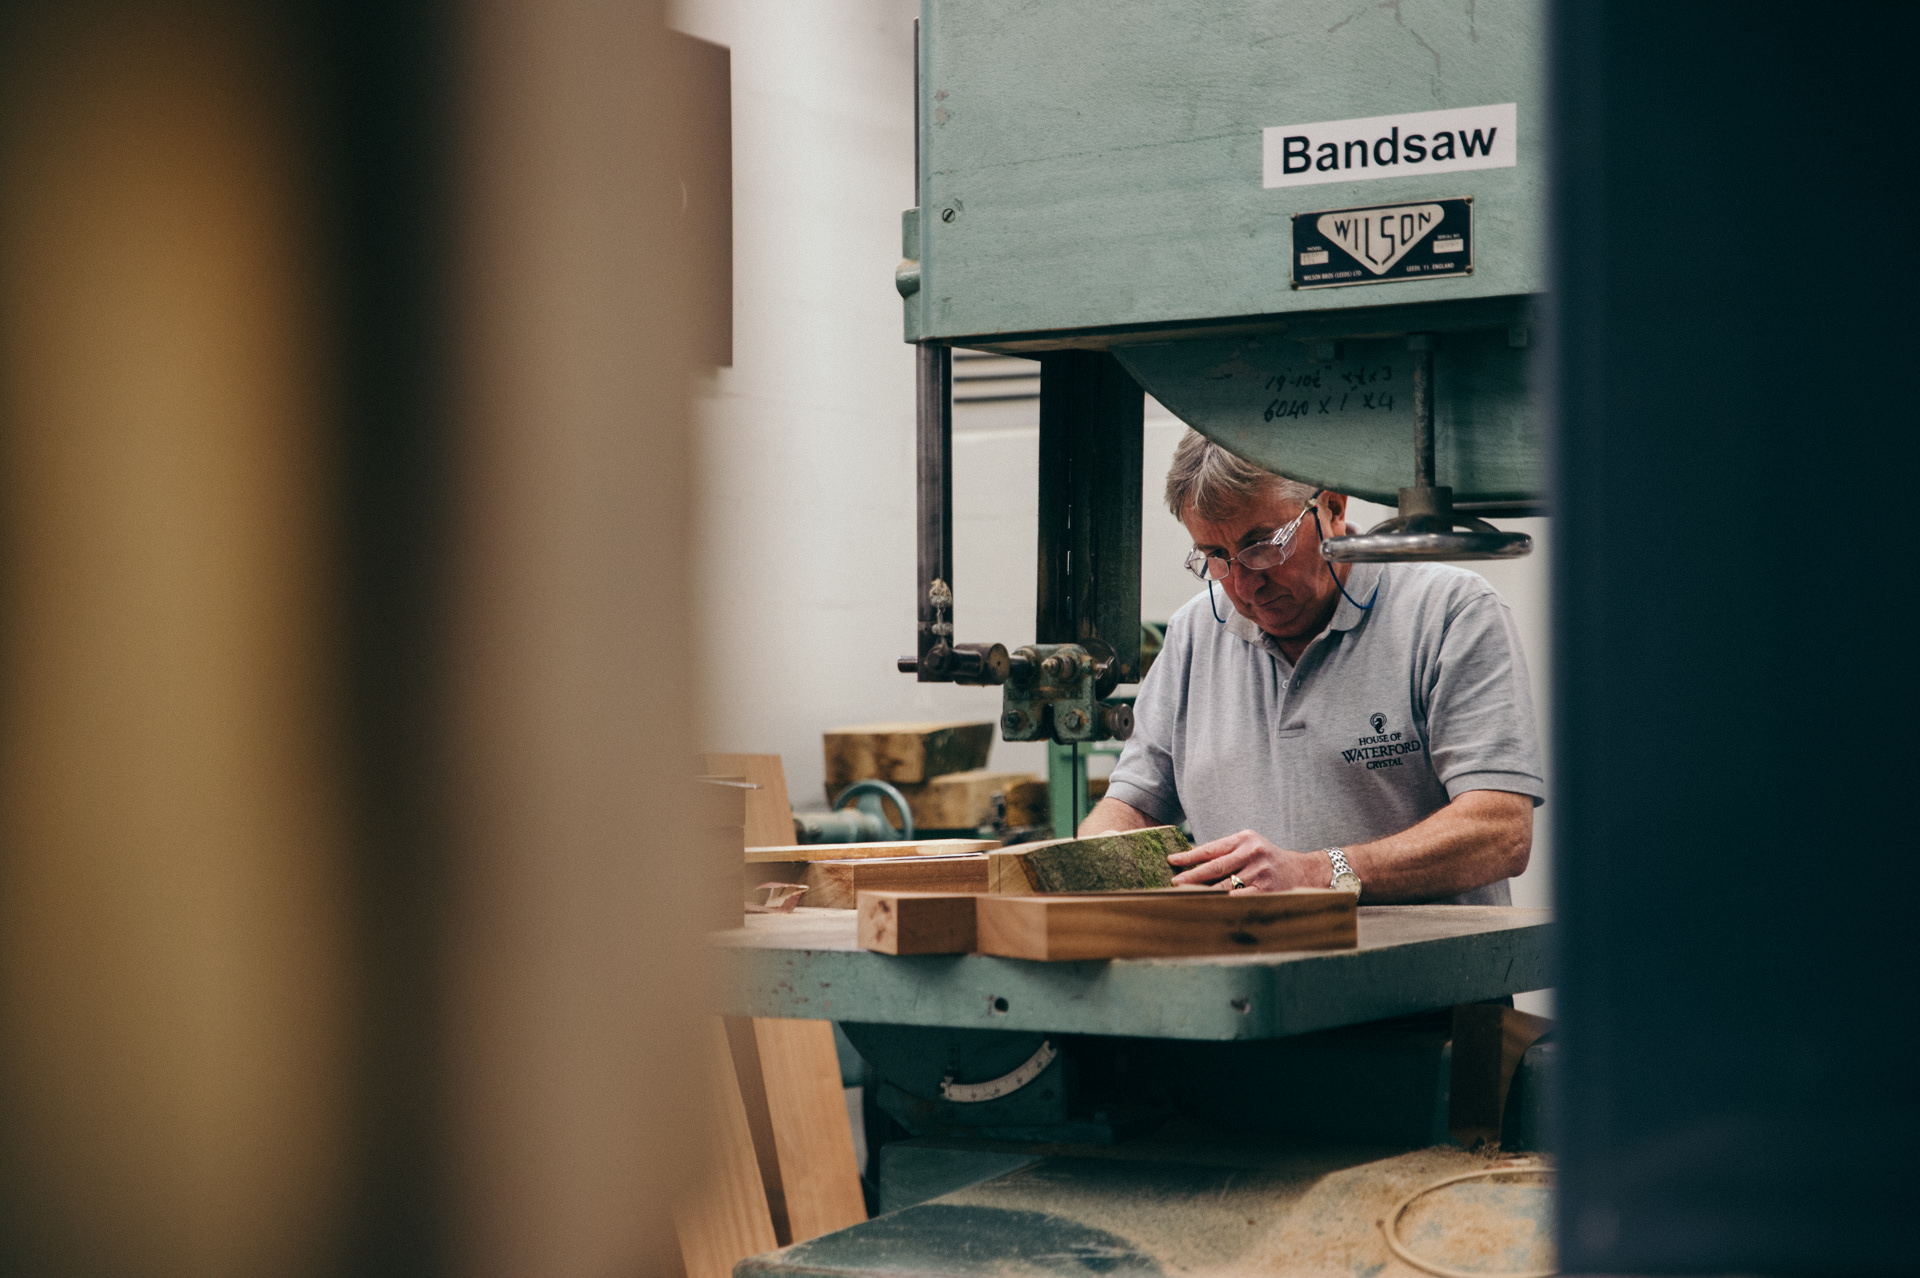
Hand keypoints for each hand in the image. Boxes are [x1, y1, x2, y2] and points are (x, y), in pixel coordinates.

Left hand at [1169, 830, 1328, 893]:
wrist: (1303, 871)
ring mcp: (1259, 872)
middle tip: (1173, 882)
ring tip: (1185, 896)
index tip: (1172, 860)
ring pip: (1224, 886)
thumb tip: (1191, 862)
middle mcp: (1252, 853)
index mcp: (1244, 839)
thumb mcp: (1249, 846)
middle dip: (1191, 876)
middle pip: (1215, 867)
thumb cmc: (1267, 858)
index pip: (1211, 848)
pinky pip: (1238, 899)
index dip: (1190, 856)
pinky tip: (1209, 907)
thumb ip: (1225, 852)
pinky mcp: (1266, 890)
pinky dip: (1222, 904)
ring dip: (1203, 893)